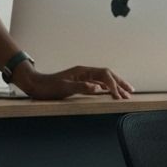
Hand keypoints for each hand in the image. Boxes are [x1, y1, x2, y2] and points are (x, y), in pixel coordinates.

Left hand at [13, 64, 133, 100]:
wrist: (35, 85)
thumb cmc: (48, 87)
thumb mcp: (64, 88)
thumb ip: (81, 87)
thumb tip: (97, 88)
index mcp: (83, 71)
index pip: (104, 75)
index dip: (113, 85)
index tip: (118, 95)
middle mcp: (85, 72)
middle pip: (108, 75)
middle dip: (120, 83)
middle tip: (131, 92)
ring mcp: (83, 77)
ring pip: (104, 80)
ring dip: (115, 85)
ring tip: (126, 93)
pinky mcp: (80, 83)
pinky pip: (98, 84)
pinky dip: (107, 88)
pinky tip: (111, 93)